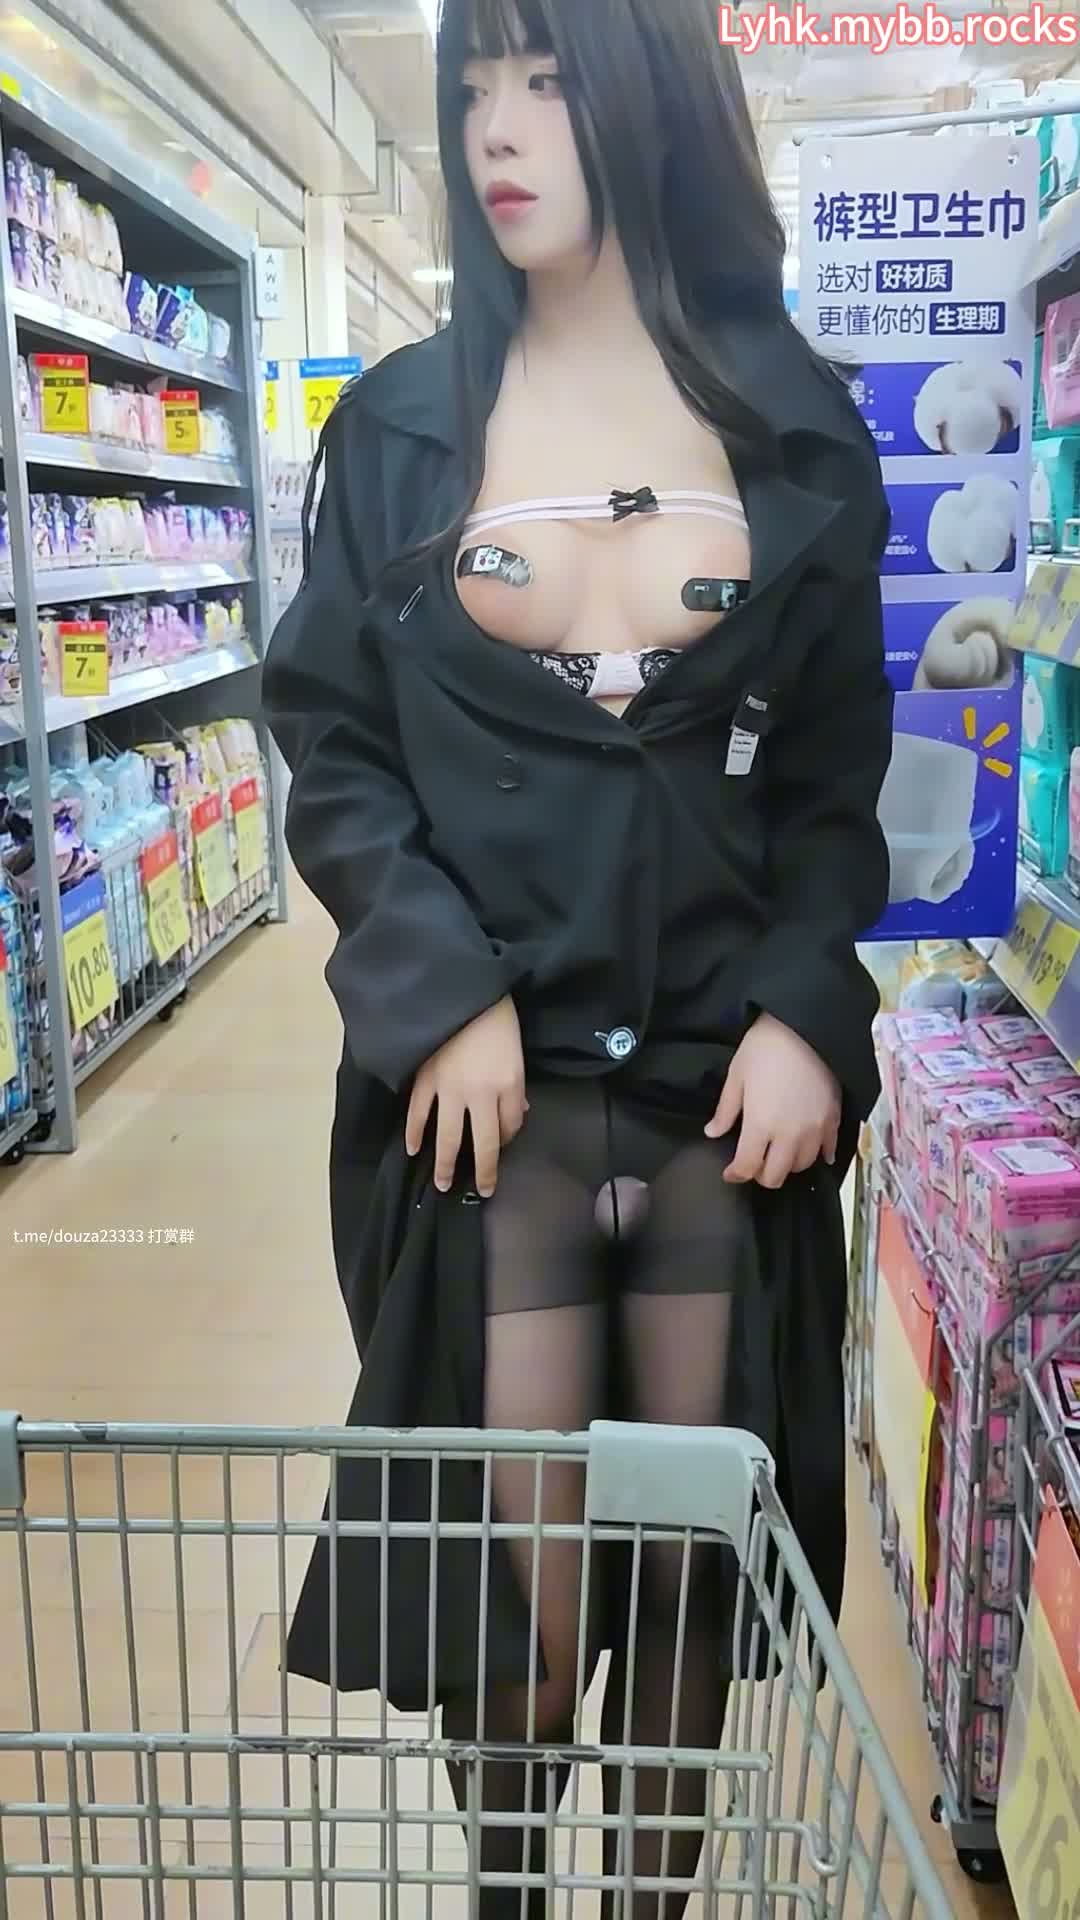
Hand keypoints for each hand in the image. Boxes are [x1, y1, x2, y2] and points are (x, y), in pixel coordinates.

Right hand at [405, 996, 526, 1197]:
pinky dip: (415, 1133)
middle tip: (482, 1190)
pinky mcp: (425, 1080)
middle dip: (483, 1170)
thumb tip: (514, 1114)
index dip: (508, 1140)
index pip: (509, 1127)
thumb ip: (514, 1088)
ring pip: (448, 1136)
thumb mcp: (516, 1054)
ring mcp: (449, 1089)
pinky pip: (419, 1113)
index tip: (502, 1146)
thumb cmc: (496, 1019)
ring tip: (442, 1184)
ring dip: (445, 1164)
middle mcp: (479, 1094)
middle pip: (482, 1142)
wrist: (462, 991)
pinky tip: (413, 1149)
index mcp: (507, 1085)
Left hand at [705, 1012, 839, 1189]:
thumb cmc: (764, 1048)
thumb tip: (712, 1133)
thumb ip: (726, 1111)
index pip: (747, 1167)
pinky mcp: (834, 1119)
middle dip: (761, 1175)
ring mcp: (815, 1130)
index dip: (736, 1174)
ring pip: (801, 1166)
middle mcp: (789, 1136)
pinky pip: (828, 1151)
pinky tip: (811, 1150)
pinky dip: (818, 1156)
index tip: (730, 1172)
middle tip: (754, 1162)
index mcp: (760, 1126)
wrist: (805, 1027)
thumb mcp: (736, 1076)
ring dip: (787, 1165)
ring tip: (779, 1152)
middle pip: (776, 1176)